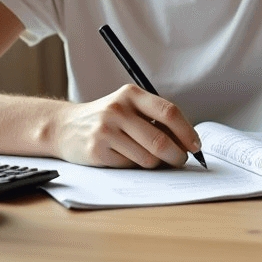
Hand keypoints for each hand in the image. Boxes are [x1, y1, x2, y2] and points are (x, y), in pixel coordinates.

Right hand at [53, 84, 201, 168]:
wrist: (65, 126)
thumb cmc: (107, 119)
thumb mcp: (128, 107)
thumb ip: (154, 118)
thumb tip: (186, 141)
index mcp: (131, 94)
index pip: (169, 112)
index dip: (187, 131)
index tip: (196, 145)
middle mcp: (118, 109)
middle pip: (161, 140)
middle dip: (177, 155)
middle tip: (181, 160)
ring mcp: (106, 130)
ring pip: (147, 158)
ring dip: (156, 164)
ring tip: (150, 158)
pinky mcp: (97, 151)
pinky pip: (130, 166)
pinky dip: (135, 167)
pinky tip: (127, 158)